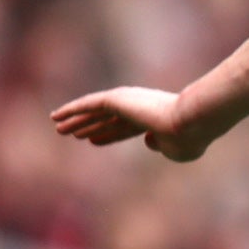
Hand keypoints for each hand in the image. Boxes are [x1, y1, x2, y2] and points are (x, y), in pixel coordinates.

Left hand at [50, 87, 210, 161]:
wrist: (191, 123)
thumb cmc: (188, 139)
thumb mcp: (176, 150)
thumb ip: (163, 147)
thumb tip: (149, 141)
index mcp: (154, 119)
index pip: (125, 127)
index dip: (108, 134)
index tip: (92, 140)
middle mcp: (140, 107)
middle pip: (107, 119)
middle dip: (90, 126)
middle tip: (72, 133)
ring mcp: (128, 101)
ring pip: (95, 112)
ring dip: (76, 120)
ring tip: (58, 127)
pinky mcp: (117, 98)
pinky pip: (88, 104)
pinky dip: (71, 109)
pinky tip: (56, 116)